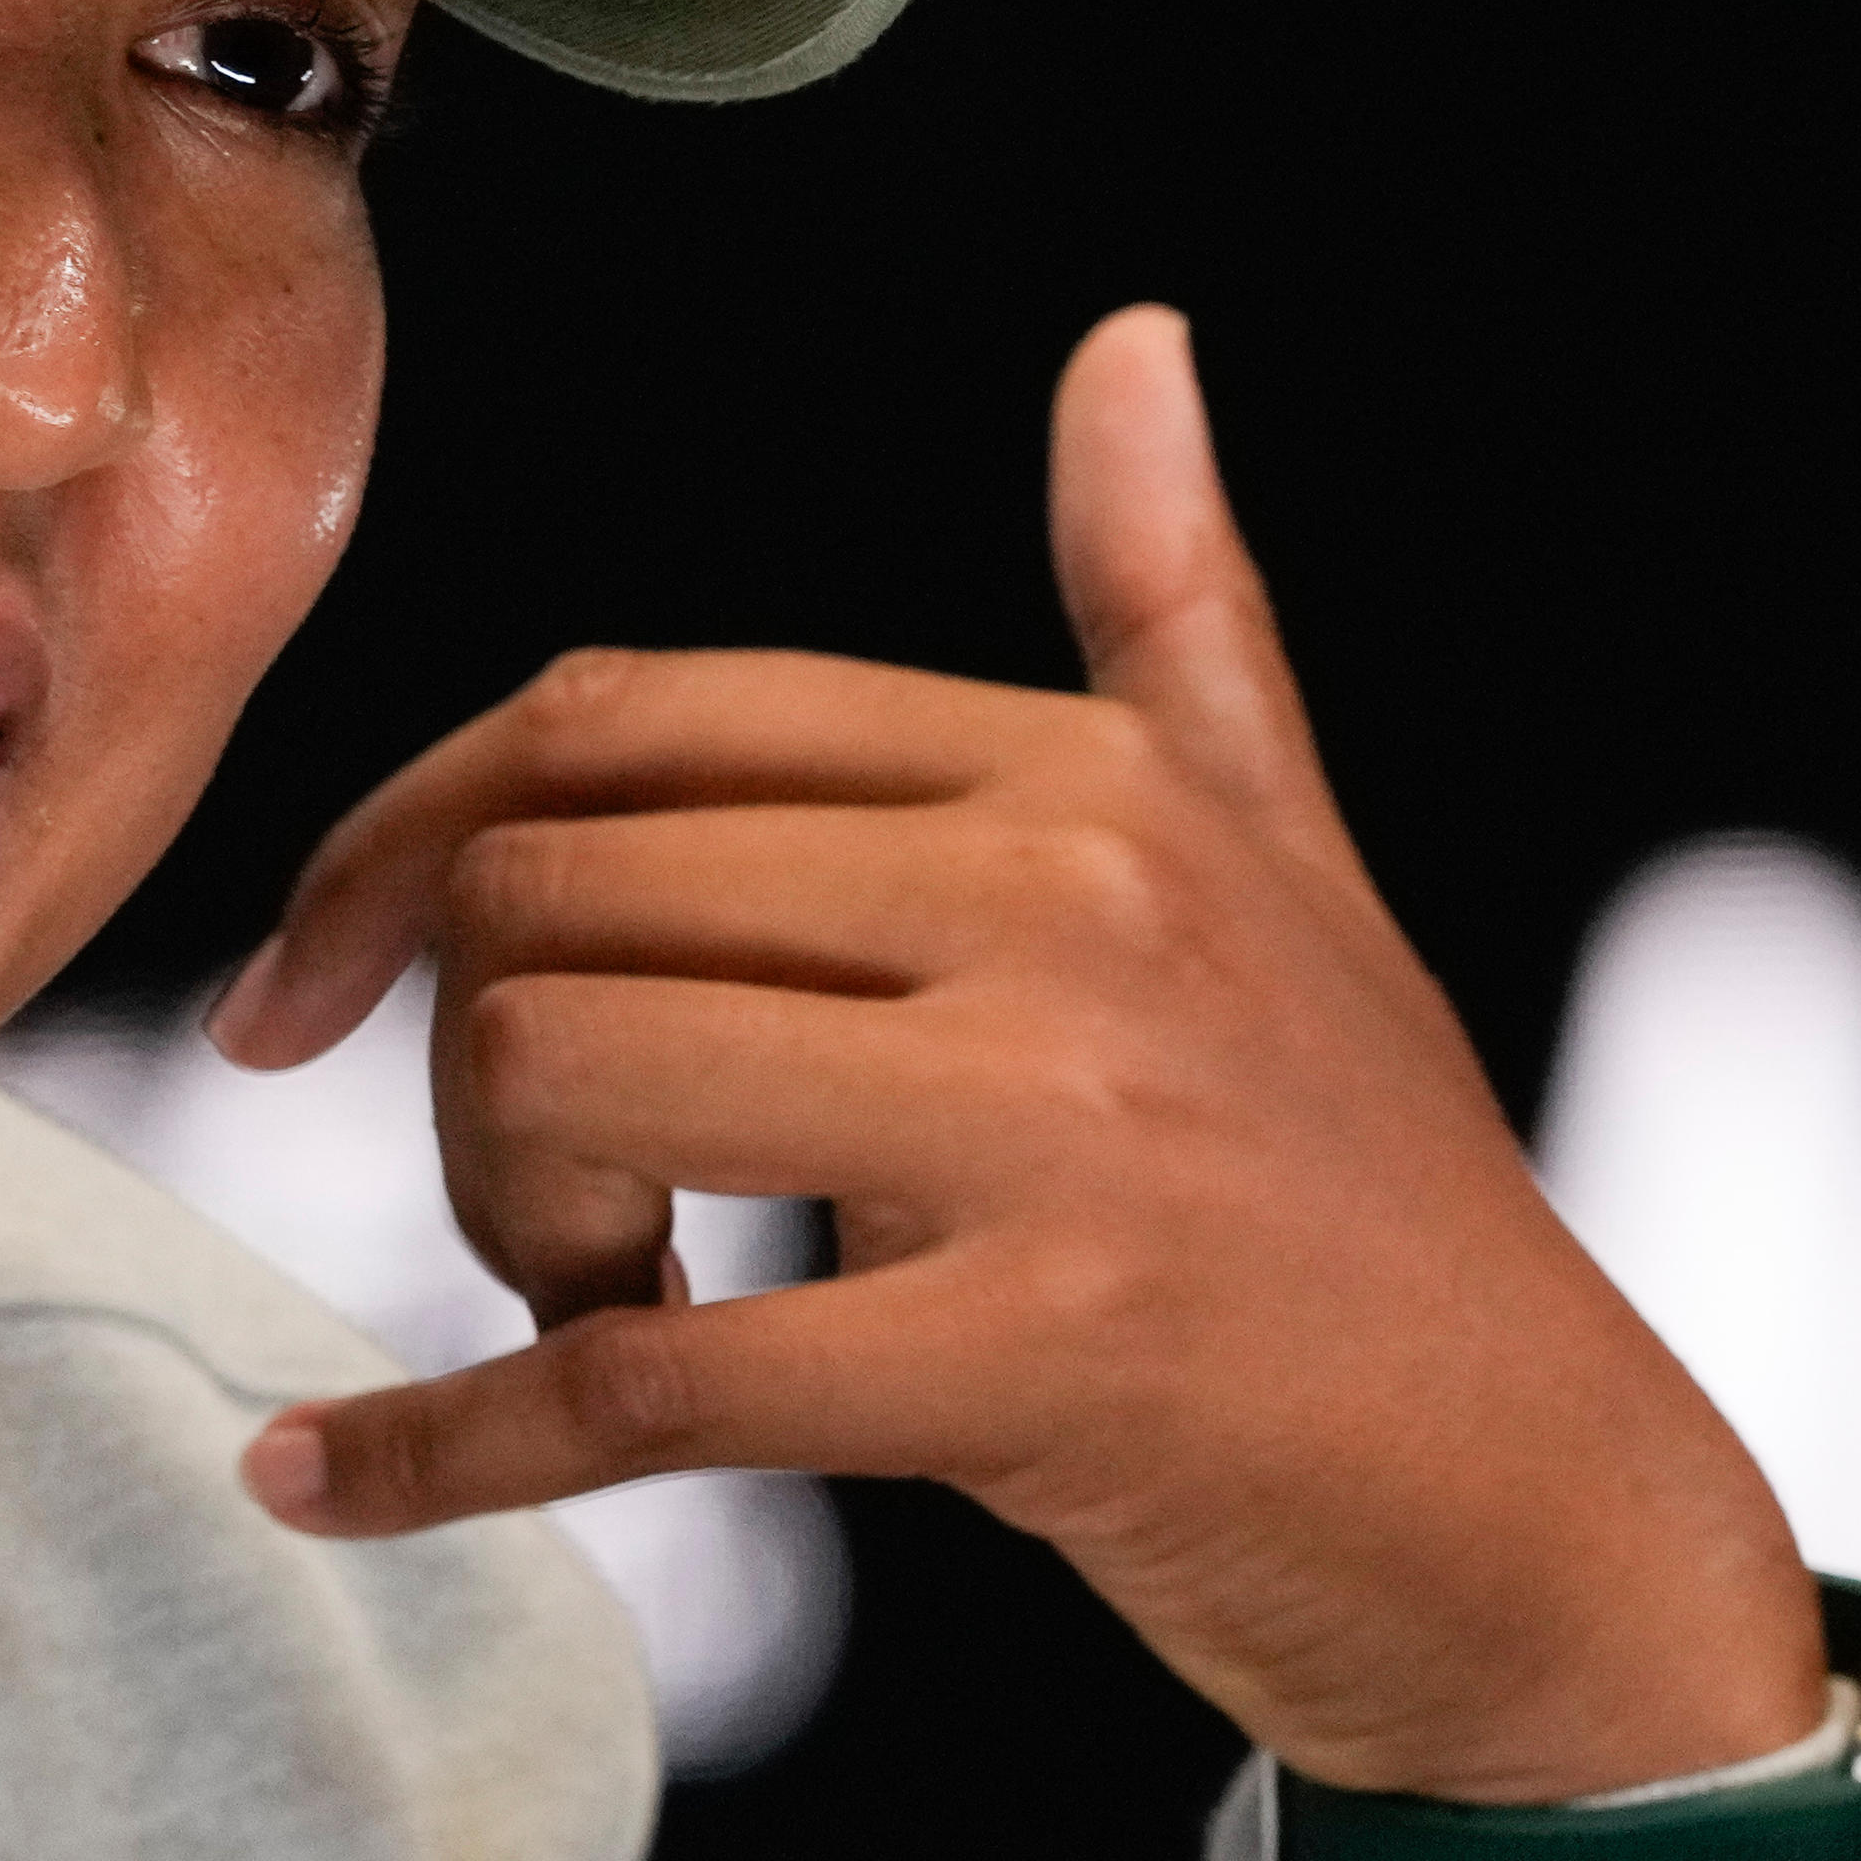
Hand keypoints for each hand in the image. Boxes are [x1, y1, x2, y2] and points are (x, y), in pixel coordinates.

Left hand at [213, 306, 1826, 1802]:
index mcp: (1076, 776)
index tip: (311, 978)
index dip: (404, 835)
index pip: (620, 716)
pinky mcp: (1036, 1362)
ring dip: (499, 1232)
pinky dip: (439, 1445)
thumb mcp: (1281, 854)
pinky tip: (333, 1478)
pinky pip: (629, 1384)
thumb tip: (1134, 342)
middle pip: (544, 894)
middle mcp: (1066, 904)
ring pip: (553, 1079)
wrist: (1549, 1518)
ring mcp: (1060, 1126)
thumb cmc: (1369, 1195)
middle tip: (550, 1210)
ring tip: (608, 1307)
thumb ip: (1174, 602)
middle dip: (461, 1067)